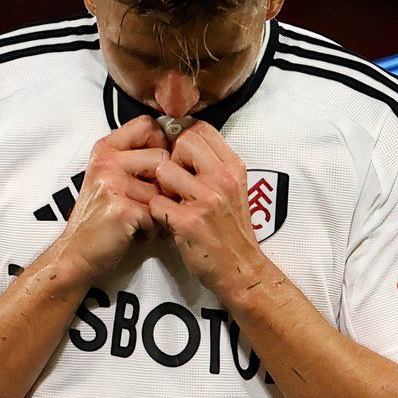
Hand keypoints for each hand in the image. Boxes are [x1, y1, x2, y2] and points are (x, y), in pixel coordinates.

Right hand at [52, 116, 169, 278]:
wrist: (77, 252)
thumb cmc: (99, 217)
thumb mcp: (109, 176)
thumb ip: (134, 158)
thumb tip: (176, 147)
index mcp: (105, 150)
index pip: (147, 125)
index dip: (161, 143)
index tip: (155, 168)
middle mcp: (107, 162)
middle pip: (162, 157)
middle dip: (163, 185)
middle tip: (149, 203)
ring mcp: (112, 185)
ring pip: (163, 189)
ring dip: (159, 210)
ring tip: (141, 220)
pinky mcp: (121, 209)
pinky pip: (157, 213)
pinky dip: (152, 229)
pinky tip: (136, 232)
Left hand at [149, 121, 271, 299]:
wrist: (240, 269)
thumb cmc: (231, 229)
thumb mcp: (232, 189)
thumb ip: (212, 166)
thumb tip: (181, 143)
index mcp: (233, 167)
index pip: (202, 129)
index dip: (184, 140)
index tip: (182, 160)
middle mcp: (223, 179)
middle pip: (183, 141)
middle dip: (172, 159)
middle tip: (176, 184)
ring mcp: (207, 200)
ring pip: (164, 169)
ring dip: (161, 188)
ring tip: (172, 204)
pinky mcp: (189, 221)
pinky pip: (156, 203)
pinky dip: (157, 213)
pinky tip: (168, 222)